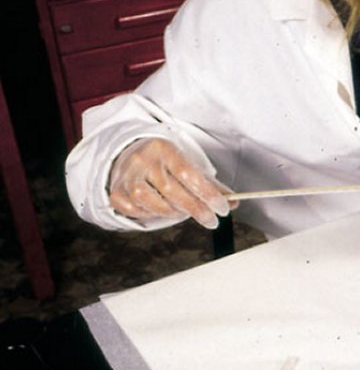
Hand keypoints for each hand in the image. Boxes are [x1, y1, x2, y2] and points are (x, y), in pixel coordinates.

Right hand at [108, 138, 230, 229]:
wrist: (127, 151)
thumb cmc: (165, 160)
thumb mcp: (186, 161)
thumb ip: (209, 182)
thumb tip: (233, 202)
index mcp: (164, 149)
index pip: (189, 174)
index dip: (207, 194)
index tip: (223, 208)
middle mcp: (143, 161)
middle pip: (173, 192)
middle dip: (197, 209)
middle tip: (212, 221)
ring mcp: (126, 177)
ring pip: (154, 204)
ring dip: (175, 214)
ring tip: (187, 213)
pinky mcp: (116, 193)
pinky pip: (137, 212)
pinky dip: (153, 216)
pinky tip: (163, 211)